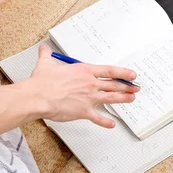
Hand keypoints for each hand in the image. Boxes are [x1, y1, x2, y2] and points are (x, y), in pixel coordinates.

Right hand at [23, 44, 138, 127]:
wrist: (38, 96)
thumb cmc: (42, 82)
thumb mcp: (45, 63)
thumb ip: (46, 55)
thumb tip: (44, 48)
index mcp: (84, 71)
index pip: (109, 71)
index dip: (123, 73)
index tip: (131, 74)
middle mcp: (89, 84)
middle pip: (113, 85)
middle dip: (127, 86)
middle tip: (135, 88)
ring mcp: (88, 98)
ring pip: (110, 98)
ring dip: (123, 99)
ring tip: (131, 99)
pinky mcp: (83, 111)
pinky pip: (98, 118)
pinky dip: (106, 122)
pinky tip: (112, 124)